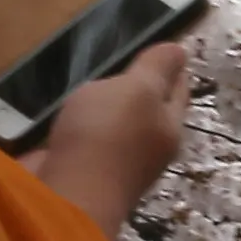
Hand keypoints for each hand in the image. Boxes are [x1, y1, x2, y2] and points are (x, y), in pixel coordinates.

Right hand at [24, 31, 189, 232]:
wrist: (63, 195)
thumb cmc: (107, 136)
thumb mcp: (139, 90)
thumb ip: (157, 68)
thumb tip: (180, 51)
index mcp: (168, 128)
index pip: (177, 90)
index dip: (171, 67)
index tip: (160, 45)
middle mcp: (144, 149)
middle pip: (144, 111)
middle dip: (135, 89)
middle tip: (121, 58)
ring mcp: (108, 164)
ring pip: (110, 126)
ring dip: (100, 108)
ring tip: (87, 80)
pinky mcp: (74, 171)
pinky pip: (78, 139)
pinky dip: (72, 126)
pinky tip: (59, 112)